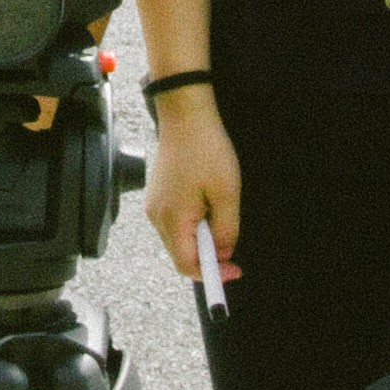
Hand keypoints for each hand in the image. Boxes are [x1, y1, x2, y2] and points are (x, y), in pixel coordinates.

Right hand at [141, 89, 240, 287]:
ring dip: (202, 239)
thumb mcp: (227, 193)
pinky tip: (207, 205)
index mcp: (172, 219)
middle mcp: (157, 217)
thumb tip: (223, 254)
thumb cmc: (206, 149)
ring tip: (220, 214)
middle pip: (181, 255)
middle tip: (232, 244)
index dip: (212, 274)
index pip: (187, 265)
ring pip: (179, 239)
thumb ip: (226, 229)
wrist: (185, 115)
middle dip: (208, 256)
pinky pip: (175, 223)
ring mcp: (154, 206)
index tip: (234, 269)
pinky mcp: (158, 196)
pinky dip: (193, 224)